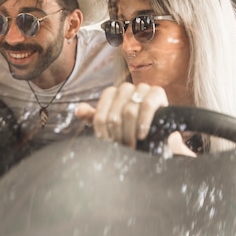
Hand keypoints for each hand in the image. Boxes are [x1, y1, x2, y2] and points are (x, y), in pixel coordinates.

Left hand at [75, 82, 195, 156]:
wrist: (157, 130)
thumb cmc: (131, 127)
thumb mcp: (111, 124)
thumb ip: (94, 117)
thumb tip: (78, 110)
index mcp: (112, 93)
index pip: (100, 114)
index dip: (103, 132)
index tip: (108, 144)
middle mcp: (126, 87)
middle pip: (114, 114)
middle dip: (118, 134)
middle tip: (123, 148)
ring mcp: (142, 88)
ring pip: (129, 111)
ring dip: (129, 132)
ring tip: (133, 144)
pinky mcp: (157, 92)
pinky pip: (147, 106)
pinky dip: (143, 122)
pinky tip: (142, 135)